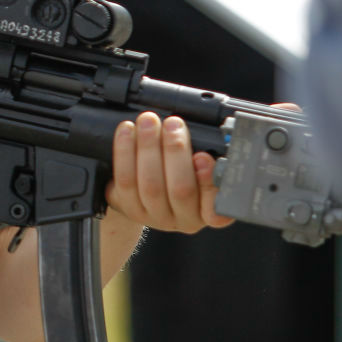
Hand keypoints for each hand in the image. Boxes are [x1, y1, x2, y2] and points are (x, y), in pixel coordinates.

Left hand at [105, 111, 232, 232]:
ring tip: (149, 122)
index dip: (209, 182)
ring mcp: (154, 216)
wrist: (146, 190)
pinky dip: (125, 151)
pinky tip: (127, 131)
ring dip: (148, 146)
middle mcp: (183, 219)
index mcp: (210, 213)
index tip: (202, 156)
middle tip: (173, 124)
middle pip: (180, 190)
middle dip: (176, 151)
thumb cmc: (183, 172)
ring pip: (151, 184)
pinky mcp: (129, 207)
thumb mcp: (202, 167)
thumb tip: (208, 140)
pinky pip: (125, 180)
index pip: (216, 210)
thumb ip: (209, 158)